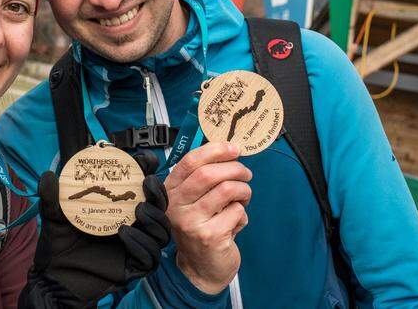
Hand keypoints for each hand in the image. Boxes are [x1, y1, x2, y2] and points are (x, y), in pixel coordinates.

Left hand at [20, 152, 170, 307]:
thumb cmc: (59, 245)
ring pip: (161, 232)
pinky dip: (140, 243)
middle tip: (146, 183)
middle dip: (158, 194)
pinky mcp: (133, 268)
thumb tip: (48, 176)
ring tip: (138, 210)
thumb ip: (52, 197)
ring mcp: (135, 248)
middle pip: (159, 208)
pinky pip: (149, 257)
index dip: (149, 173)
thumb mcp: (54, 216)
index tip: (147, 161)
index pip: (142, 189)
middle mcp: (133, 226)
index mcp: (119, 209)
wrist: (54, 276)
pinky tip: (124, 233)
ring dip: (154, 218)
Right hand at [163, 142, 251, 293]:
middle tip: (246, 174)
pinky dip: (243, 215)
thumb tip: (228, 150)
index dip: (215, 150)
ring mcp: (191, 222)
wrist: (200, 269)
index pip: (190, 161)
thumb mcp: (194, 201)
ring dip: (244, 191)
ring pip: (227, 190)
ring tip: (243, 199)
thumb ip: (203, 178)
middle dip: (235, 169)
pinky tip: (235, 223)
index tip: (233, 148)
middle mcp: (176, 205)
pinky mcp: (209, 236)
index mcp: (171, 191)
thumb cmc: (201, 228)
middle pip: (209, 174)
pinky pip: (237, 212)